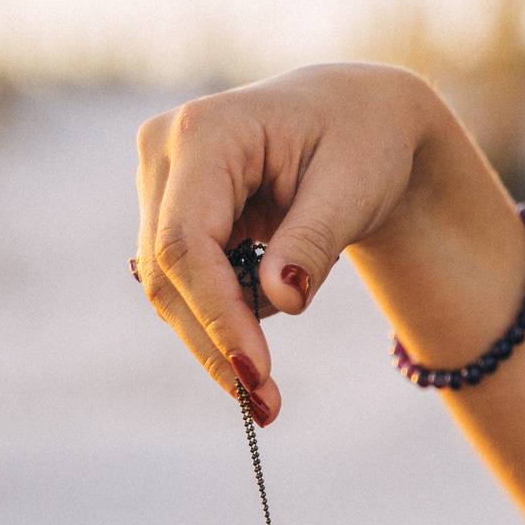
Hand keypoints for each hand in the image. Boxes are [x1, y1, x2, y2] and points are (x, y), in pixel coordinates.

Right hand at [134, 63, 442, 420]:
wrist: (356, 116)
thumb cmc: (364, 141)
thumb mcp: (354, 190)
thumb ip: (313, 243)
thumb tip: (281, 299)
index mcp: (207, 132)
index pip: (187, 243)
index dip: (216, 316)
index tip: (256, 374)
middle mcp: (165, 150)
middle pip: (167, 274)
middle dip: (215, 345)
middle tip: (266, 408)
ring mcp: (160, 181)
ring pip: (168, 287)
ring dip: (217, 342)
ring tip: (270, 392)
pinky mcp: (169, 210)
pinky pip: (183, 284)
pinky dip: (222, 320)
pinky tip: (259, 336)